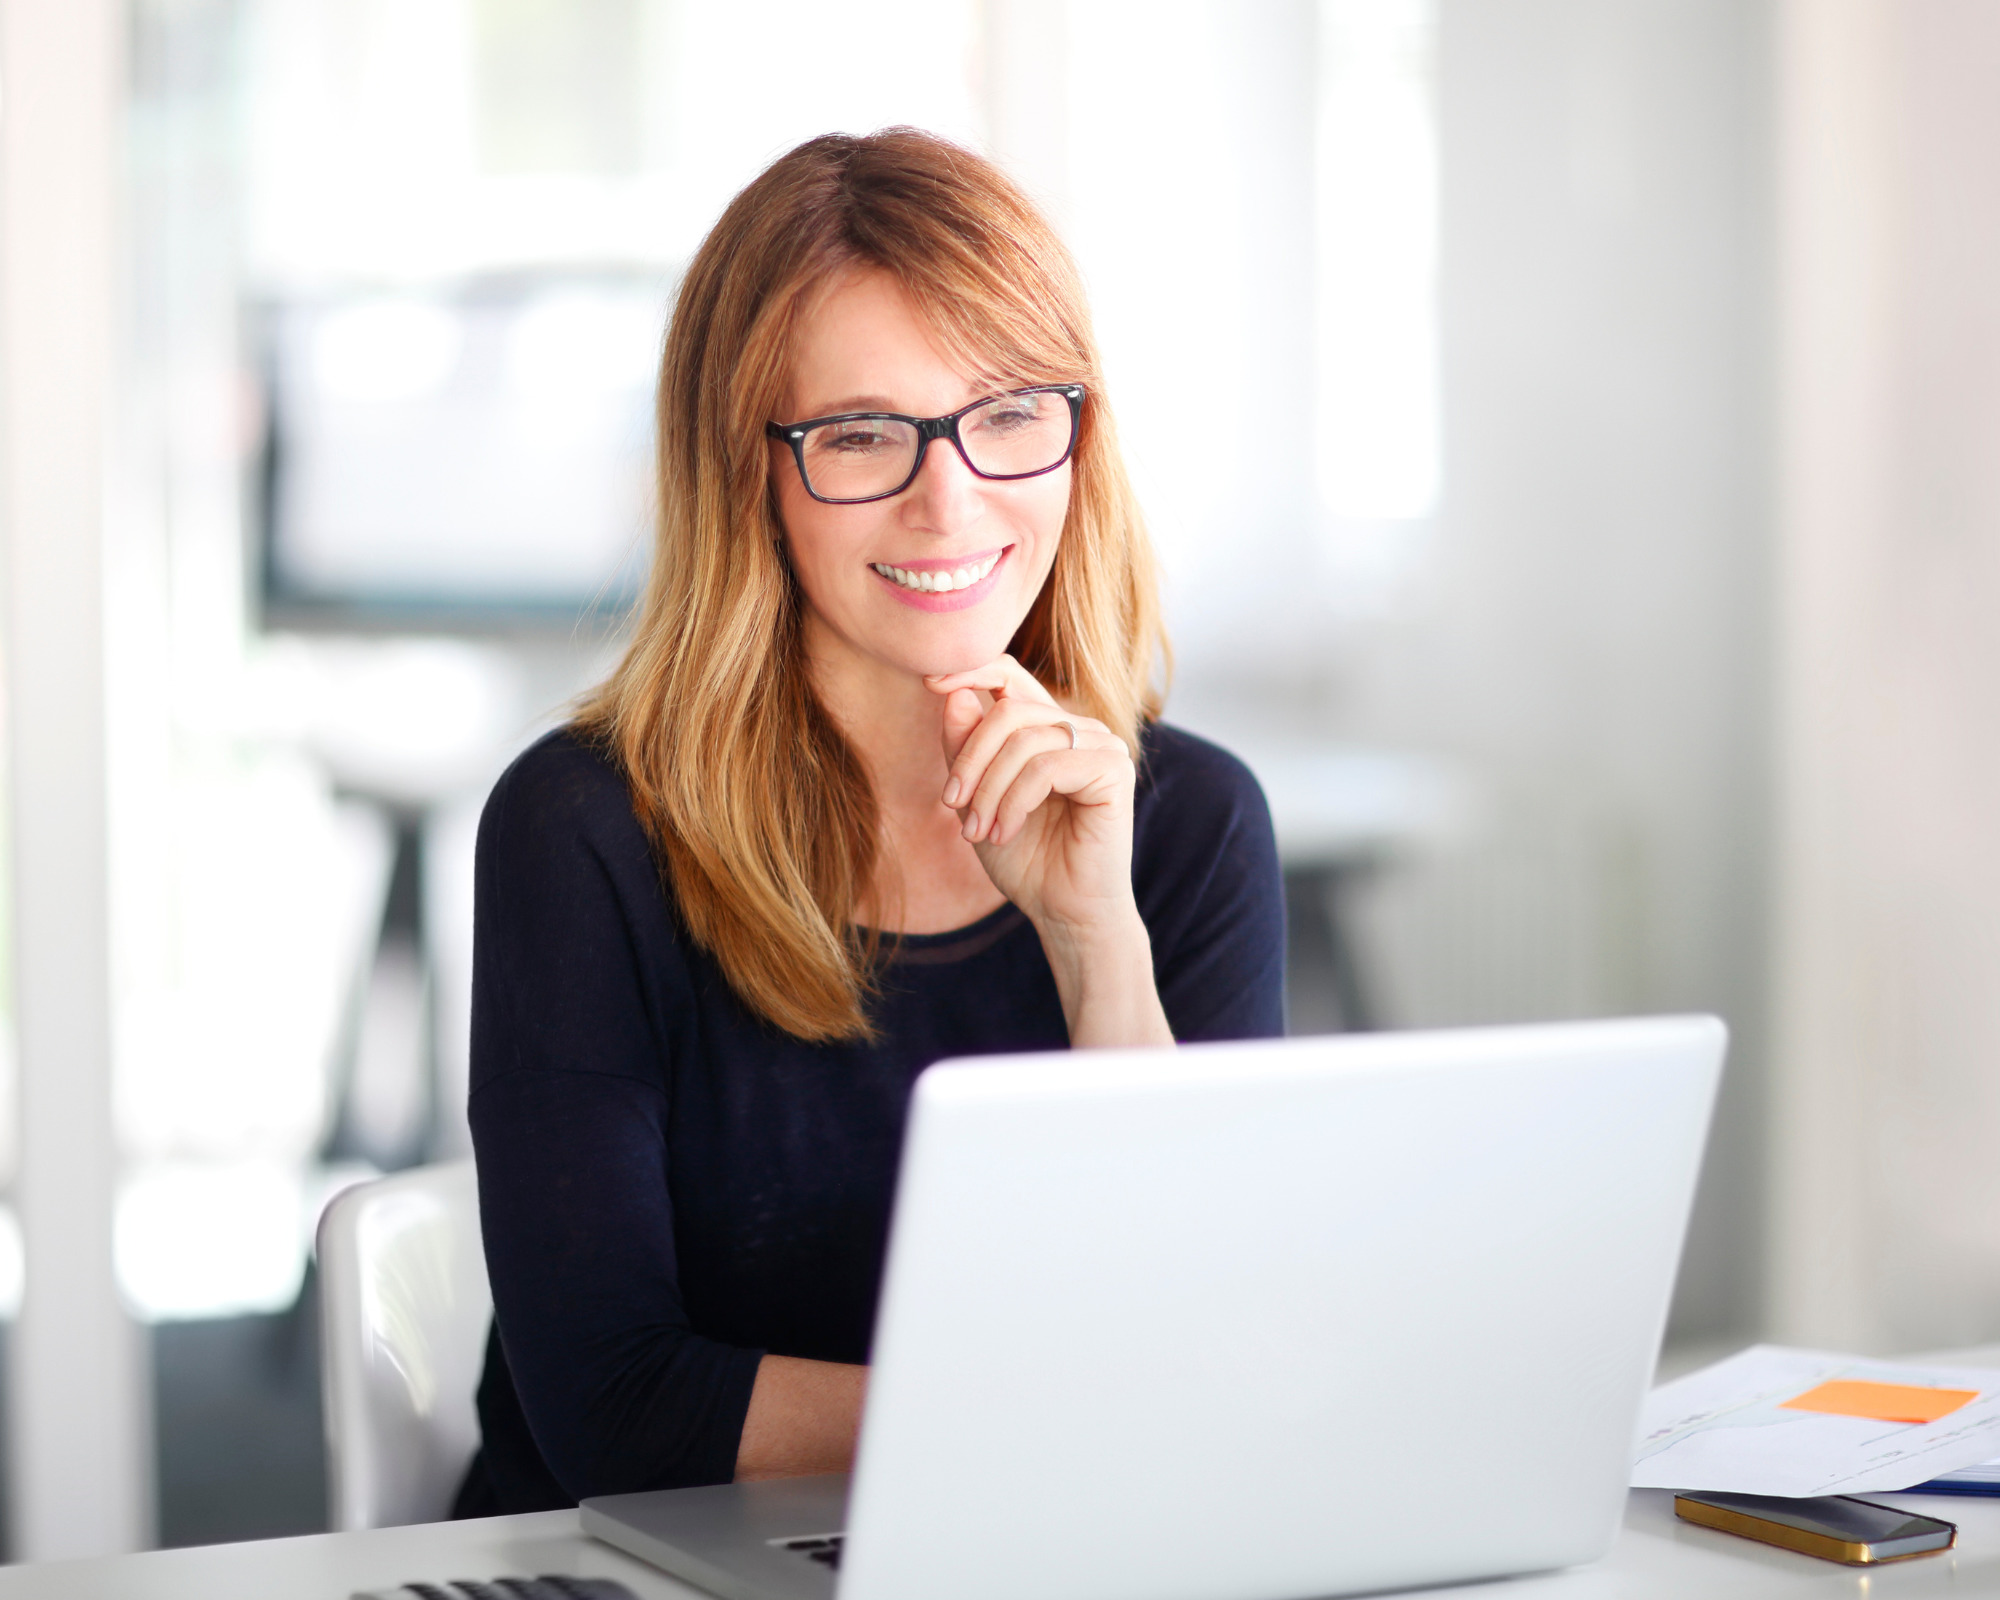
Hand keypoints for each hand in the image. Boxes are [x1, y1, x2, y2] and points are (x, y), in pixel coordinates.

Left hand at [926, 655, 1136, 940]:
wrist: (1065, 913)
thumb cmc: (1025, 859)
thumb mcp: (978, 798)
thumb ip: (965, 748)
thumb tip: (953, 693)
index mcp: (1050, 728)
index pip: (1010, 675)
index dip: (970, 669)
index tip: (929, 682)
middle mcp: (1080, 729)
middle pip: (1009, 710)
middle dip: (970, 758)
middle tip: (951, 803)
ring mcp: (1102, 746)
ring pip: (1025, 739)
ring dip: (989, 789)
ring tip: (976, 832)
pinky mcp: (1114, 770)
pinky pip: (1048, 766)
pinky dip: (1015, 801)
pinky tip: (1004, 832)